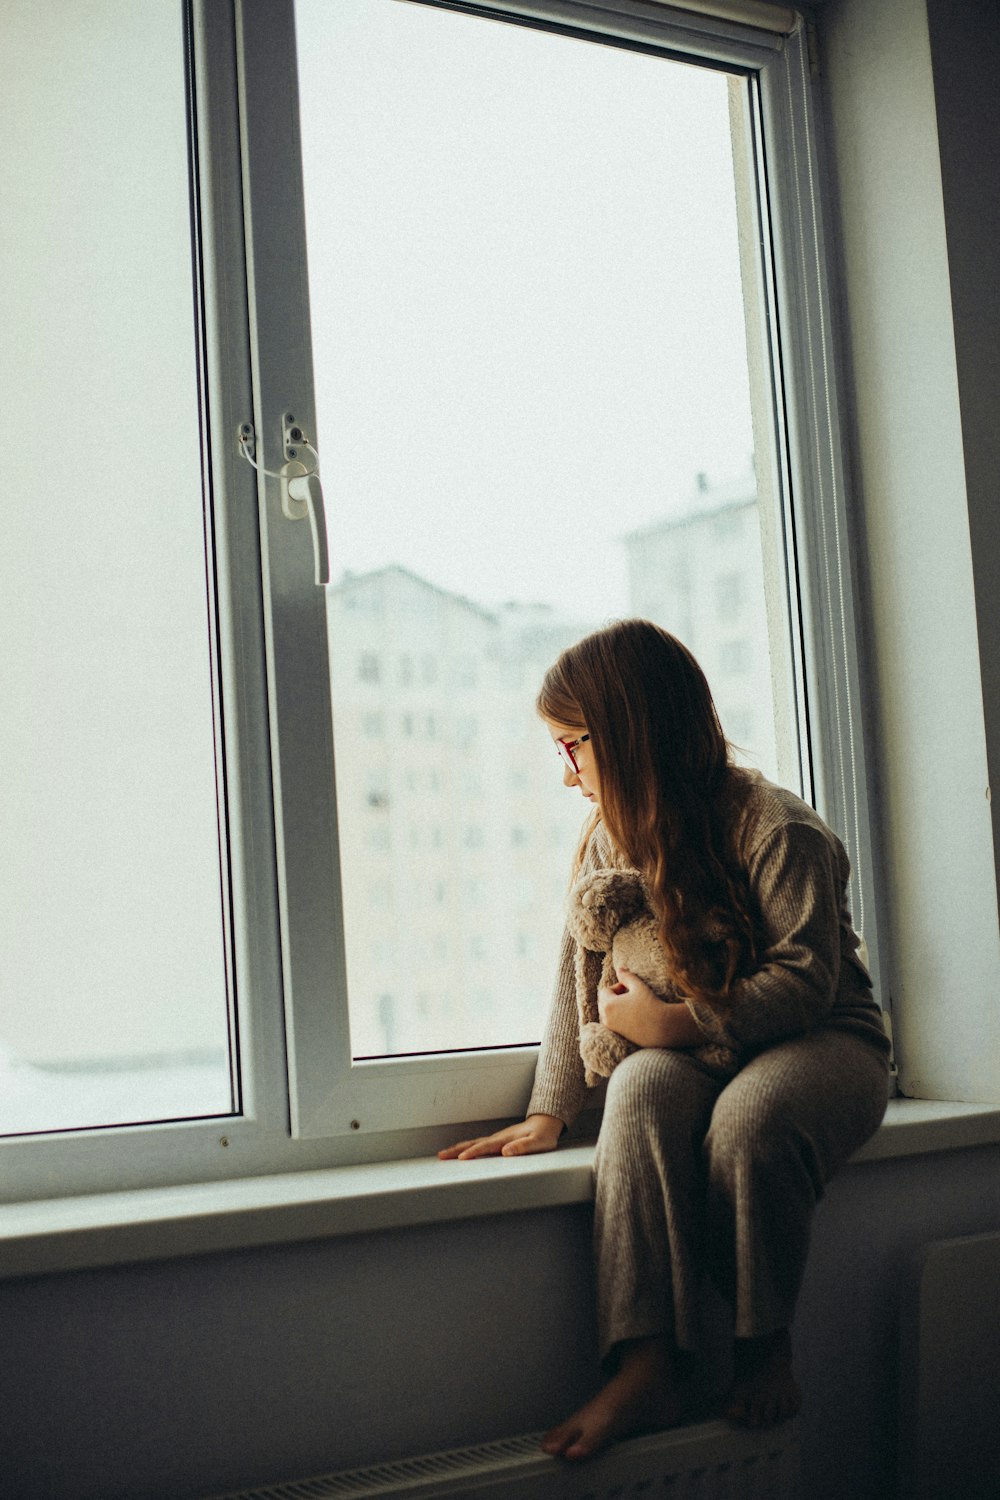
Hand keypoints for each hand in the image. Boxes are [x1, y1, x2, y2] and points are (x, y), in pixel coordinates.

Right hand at [437, 1113, 563, 1160]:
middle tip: (441, 1155)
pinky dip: (467, 1148)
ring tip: (444, 1154)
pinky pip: (479, 1144)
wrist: (545, 1123)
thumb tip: (506, 1151)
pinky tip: (462, 1152)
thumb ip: (523, 1147)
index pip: (485, 1146)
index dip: (473, 1152)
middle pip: (473, 1143)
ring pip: (474, 1143)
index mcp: (505, 1140)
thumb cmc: (543, 1135)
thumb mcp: (538, 1143)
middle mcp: (498, 1138)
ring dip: (458, 1148)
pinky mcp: (498, 1141)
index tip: (460, 1158)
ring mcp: (497, 1139)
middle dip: (457, 1150)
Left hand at [598, 968, 706, 1048]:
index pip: (605, 991)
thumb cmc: (650, 1005)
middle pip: (604, 1002)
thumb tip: (619, 969)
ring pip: (607, 1014)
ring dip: (615, 1008)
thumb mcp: (639, 986)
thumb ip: (627, 976)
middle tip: (631, 996)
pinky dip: (618, 1019)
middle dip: (614, 997)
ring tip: (631, 1006)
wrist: (662, 1028)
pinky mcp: (618, 1036)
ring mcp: (611, 1028)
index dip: (617, 987)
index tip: (630, 989)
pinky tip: (633, 1017)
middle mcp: (606, 1018)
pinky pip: (612, 1024)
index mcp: (608, 1004)